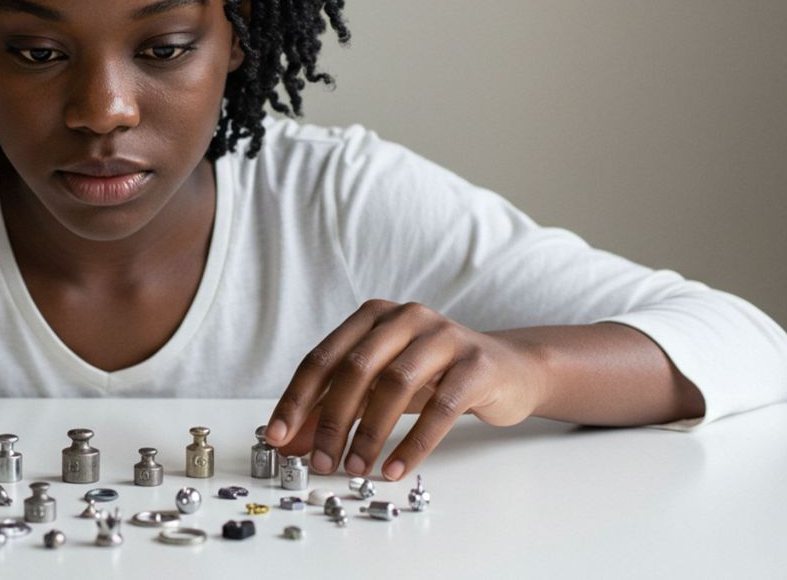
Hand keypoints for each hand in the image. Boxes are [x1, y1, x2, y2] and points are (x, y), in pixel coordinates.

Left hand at [265, 299, 547, 479]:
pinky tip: (395, 469)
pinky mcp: (476, 365)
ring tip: (356, 468)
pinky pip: (439, 408)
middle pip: (355, 369)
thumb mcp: (379, 388)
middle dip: (331, 421)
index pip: (323, 358)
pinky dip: (413, 444)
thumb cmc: (433, 377)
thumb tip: (291, 442)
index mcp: (373, 317)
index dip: (296, 399)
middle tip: (321, 462)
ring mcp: (444, 337)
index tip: (278, 437)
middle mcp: (406, 318)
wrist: (508, 370)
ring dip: (370, 434)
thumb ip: (335, 408)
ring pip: (394, 386)